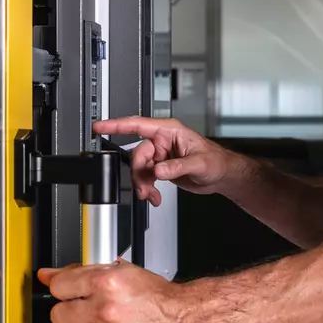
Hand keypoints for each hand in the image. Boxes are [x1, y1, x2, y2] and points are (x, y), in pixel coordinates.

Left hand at [38, 261, 200, 322]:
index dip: (63, 291)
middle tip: (84, 313)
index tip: (68, 295)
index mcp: (106, 282)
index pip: (58, 287)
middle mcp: (106, 309)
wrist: (186, 320)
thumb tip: (49, 274)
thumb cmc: (158, 298)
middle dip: (69, 313)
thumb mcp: (122, 273)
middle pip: (59, 314)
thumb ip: (82, 272)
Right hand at [93, 116, 245, 206]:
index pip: (137, 125)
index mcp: (169, 131)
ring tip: (152, 195)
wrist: (222, 175)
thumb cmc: (217, 161)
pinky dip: (148, 189)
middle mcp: (162, 141)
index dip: (116, 125)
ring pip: (139, 169)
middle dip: (139, 173)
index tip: (99, 127)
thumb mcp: (199, 163)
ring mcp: (160, 155)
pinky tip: (155, 197)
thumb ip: (177, 166)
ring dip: (143, 184)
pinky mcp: (161, 168)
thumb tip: (159, 170)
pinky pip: (146, 177)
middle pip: (137, 154)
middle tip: (146, 187)